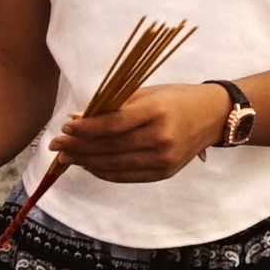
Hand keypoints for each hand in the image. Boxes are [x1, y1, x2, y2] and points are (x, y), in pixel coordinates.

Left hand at [53, 81, 234, 185]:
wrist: (214, 116)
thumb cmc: (178, 98)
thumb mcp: (149, 92)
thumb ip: (115, 105)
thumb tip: (78, 119)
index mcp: (156, 112)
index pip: (112, 125)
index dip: (85, 129)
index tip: (65, 127)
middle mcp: (160, 139)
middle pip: (109, 148)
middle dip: (78, 147)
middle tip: (56, 145)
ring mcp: (162, 160)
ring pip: (114, 165)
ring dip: (86, 162)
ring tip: (67, 156)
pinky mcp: (163, 174)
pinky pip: (125, 176)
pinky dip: (103, 172)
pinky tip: (89, 164)